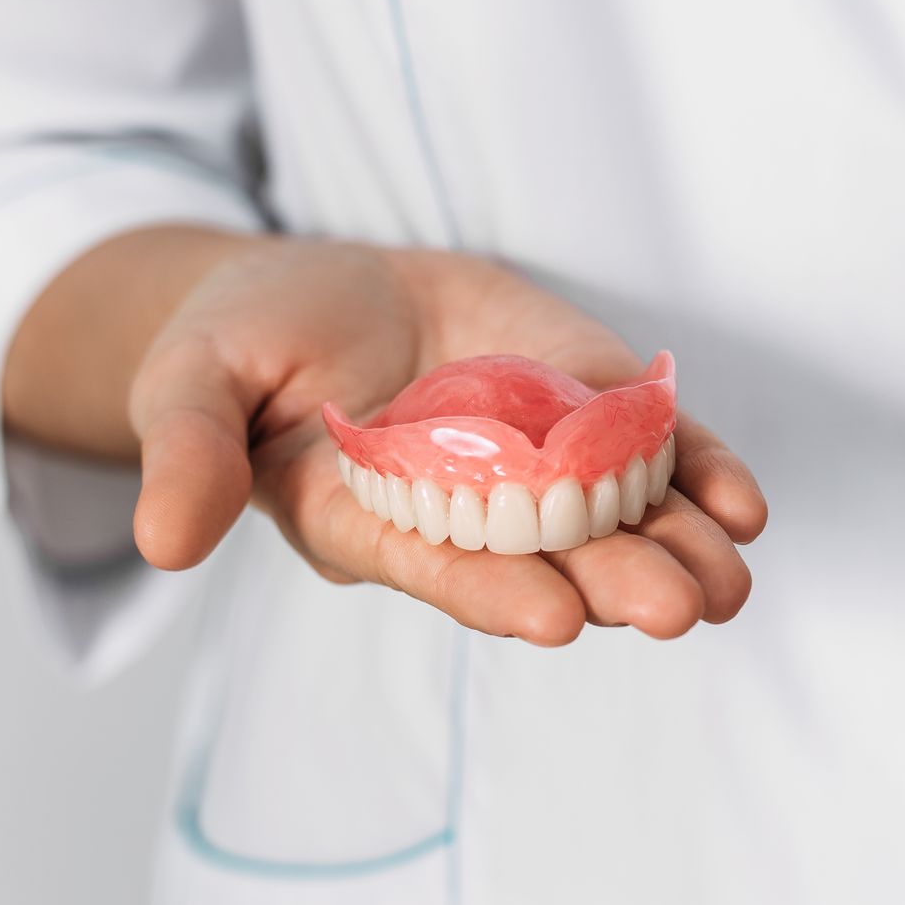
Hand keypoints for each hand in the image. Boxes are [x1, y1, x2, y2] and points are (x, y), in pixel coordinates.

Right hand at [120, 234, 764, 644]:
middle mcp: (465, 512)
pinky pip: (652, 452)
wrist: (329, 287)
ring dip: (675, 550)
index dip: (494, 591)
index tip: (555, 616)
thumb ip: (189, 452)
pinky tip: (742, 507)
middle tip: (677, 609)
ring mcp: (536, 464)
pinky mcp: (584, 412)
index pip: (437, 568)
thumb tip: (162, 543)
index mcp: (367, 522)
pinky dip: (697, 475)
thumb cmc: (248, 339)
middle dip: (612, 581)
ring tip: (728, 579)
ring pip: (615, 519)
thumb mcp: (192, 379)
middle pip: (547, 558)